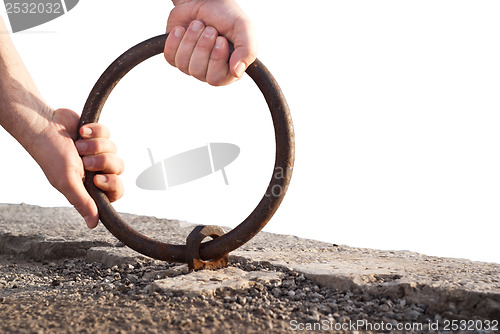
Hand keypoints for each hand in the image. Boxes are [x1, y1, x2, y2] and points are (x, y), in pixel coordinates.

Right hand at [32, 108, 123, 228]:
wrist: (44, 126)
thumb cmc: (52, 156)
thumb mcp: (67, 182)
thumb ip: (83, 202)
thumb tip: (93, 224)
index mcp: (89, 186)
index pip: (116, 192)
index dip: (112, 185)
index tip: (97, 179)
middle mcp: (95, 170)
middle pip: (118, 169)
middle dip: (103, 162)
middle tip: (85, 161)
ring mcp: (97, 152)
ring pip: (114, 150)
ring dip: (96, 146)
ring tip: (78, 145)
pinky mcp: (98, 136)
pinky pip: (107, 134)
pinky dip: (95, 132)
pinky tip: (82, 131)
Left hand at [164, 0, 256, 85]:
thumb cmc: (226, 15)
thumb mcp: (244, 29)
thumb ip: (247, 51)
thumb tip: (237, 73)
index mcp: (229, 69)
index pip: (217, 79)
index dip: (216, 59)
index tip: (221, 39)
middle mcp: (210, 71)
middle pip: (198, 72)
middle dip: (203, 46)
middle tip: (210, 29)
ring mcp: (191, 65)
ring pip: (183, 64)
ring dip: (190, 39)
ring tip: (198, 25)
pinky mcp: (175, 56)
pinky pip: (170, 57)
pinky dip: (175, 40)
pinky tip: (183, 29)